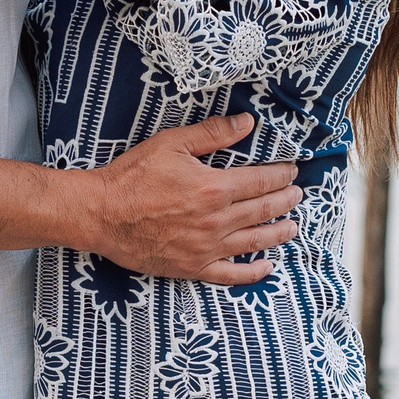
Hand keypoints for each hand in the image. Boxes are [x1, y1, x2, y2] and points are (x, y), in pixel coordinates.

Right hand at [57, 112, 301, 285]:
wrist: (100, 214)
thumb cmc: (132, 177)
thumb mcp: (171, 144)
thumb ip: (213, 133)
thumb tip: (247, 123)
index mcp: (214, 188)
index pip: (261, 181)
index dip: (281, 175)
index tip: (292, 172)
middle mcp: (216, 221)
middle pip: (264, 210)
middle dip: (286, 201)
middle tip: (297, 195)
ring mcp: (206, 248)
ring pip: (255, 242)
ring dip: (279, 233)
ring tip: (292, 227)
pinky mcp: (192, 267)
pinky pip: (231, 275)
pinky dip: (253, 273)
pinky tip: (267, 267)